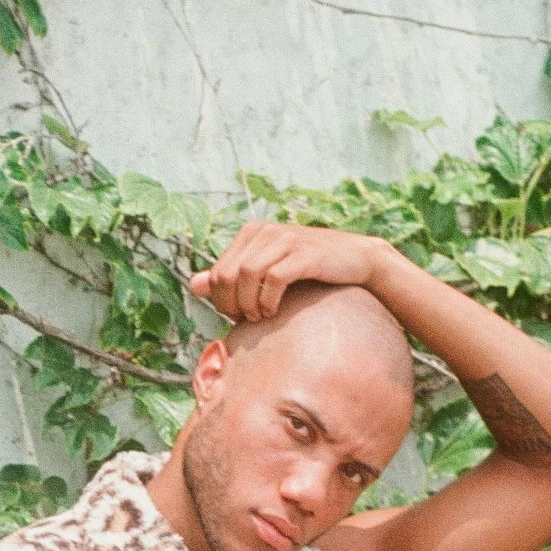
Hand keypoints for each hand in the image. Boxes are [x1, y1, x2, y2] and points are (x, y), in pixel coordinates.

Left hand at [190, 222, 385, 322]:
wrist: (357, 260)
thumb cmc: (310, 269)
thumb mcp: (266, 270)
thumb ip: (231, 277)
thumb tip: (194, 285)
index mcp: (251, 233)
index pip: (218, 272)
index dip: (222, 301)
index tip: (238, 316)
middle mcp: (265, 231)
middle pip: (228, 274)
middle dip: (232, 304)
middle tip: (248, 319)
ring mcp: (285, 240)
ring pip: (246, 275)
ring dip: (249, 302)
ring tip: (261, 316)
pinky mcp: (304, 254)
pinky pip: (273, 278)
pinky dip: (268, 299)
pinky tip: (274, 310)